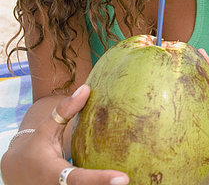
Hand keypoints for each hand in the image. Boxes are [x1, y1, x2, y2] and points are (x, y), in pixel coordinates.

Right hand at [1, 85, 128, 184]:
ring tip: (136, 181)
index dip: (101, 180)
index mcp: (53, 174)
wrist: (15, 172)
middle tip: (132, 181)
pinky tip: (118, 181)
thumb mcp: (45, 129)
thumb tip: (86, 88)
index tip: (124, 179)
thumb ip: (65, 111)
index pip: (79, 179)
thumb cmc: (35, 147)